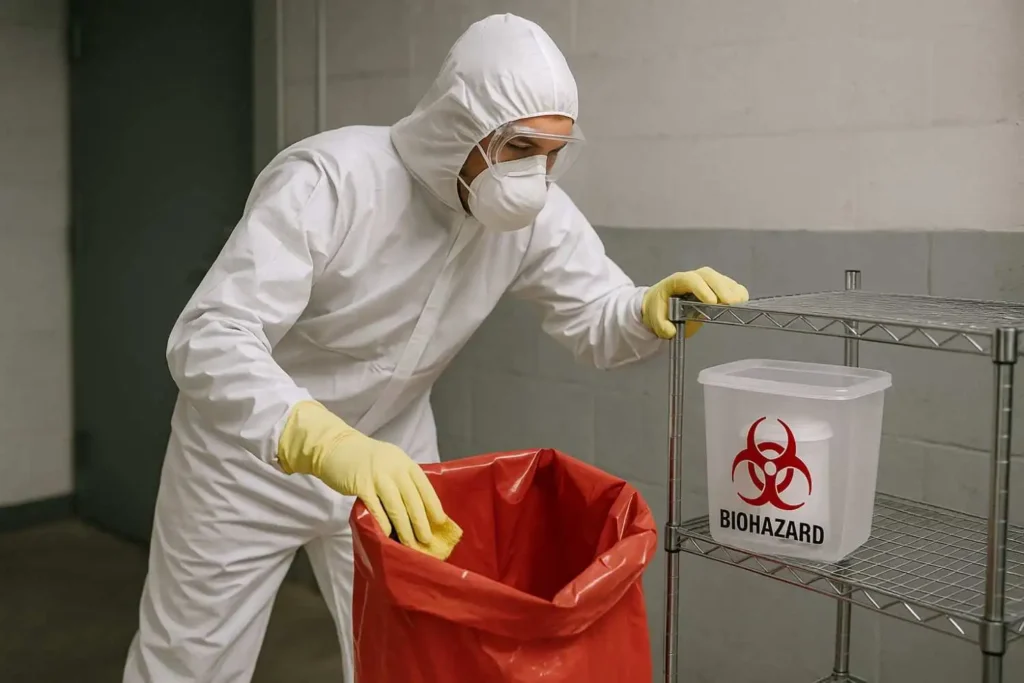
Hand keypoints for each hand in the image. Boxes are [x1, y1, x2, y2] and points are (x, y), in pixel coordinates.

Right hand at [316, 431, 447, 547]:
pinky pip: (375, 508)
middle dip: (421, 522)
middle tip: (427, 540)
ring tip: (410, 543)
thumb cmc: (365, 458)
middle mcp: (395, 469)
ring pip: (396, 507)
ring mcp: (378, 477)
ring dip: (405, 528)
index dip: (433, 504)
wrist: (335, 447)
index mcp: (405, 463)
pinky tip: (388, 535)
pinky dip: (383, 523)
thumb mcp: (390, 461)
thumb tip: (417, 507)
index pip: (424, 486)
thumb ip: (402, 479)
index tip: (440, 522)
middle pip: (412, 499)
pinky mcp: (361, 486)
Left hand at [641, 267, 748, 339]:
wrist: (662, 304)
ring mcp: (707, 281)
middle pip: (709, 276)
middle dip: (720, 288)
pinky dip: (737, 292)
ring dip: (731, 290)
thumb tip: (671, 331)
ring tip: (738, 304)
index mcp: (676, 282)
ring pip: (721, 279)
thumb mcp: (655, 320)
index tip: (711, 301)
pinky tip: (742, 302)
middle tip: (729, 303)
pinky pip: (730, 286)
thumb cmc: (660, 309)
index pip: (690, 280)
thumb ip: (661, 326)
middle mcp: (693, 277)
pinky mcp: (718, 287)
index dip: (701, 288)